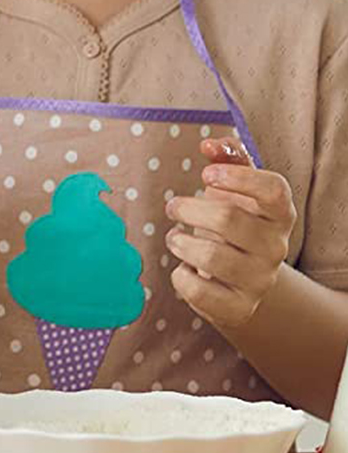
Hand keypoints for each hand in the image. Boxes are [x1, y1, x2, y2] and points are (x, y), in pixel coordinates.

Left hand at [166, 136, 296, 331]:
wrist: (238, 279)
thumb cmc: (233, 222)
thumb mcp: (235, 189)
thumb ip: (229, 158)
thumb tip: (210, 144)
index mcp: (279, 214)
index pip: (274, 190)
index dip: (238, 177)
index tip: (206, 174)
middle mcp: (275, 247)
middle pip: (229, 220)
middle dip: (188, 209)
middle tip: (173, 207)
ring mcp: (260, 280)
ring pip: (211, 257)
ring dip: (179, 242)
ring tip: (175, 238)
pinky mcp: (239, 308)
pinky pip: (199, 290)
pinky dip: (180, 277)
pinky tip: (183, 268)